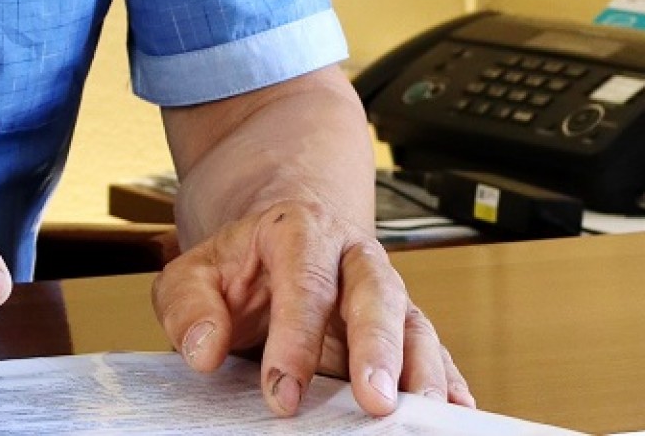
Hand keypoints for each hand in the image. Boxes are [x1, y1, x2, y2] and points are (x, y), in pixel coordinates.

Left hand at [151, 197, 471, 416]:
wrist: (276, 238)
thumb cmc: (238, 264)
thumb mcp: (193, 273)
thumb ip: (189, 307)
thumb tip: (203, 350)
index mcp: (299, 231)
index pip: (303, 282)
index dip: (295, 340)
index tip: (281, 392)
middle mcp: (352, 256)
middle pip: (375, 292)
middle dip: (377, 347)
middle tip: (375, 401)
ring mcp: (385, 290)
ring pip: (413, 322)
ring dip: (420, 369)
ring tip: (421, 413)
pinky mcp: (403, 326)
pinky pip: (435, 349)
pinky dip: (448, 378)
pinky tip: (456, 408)